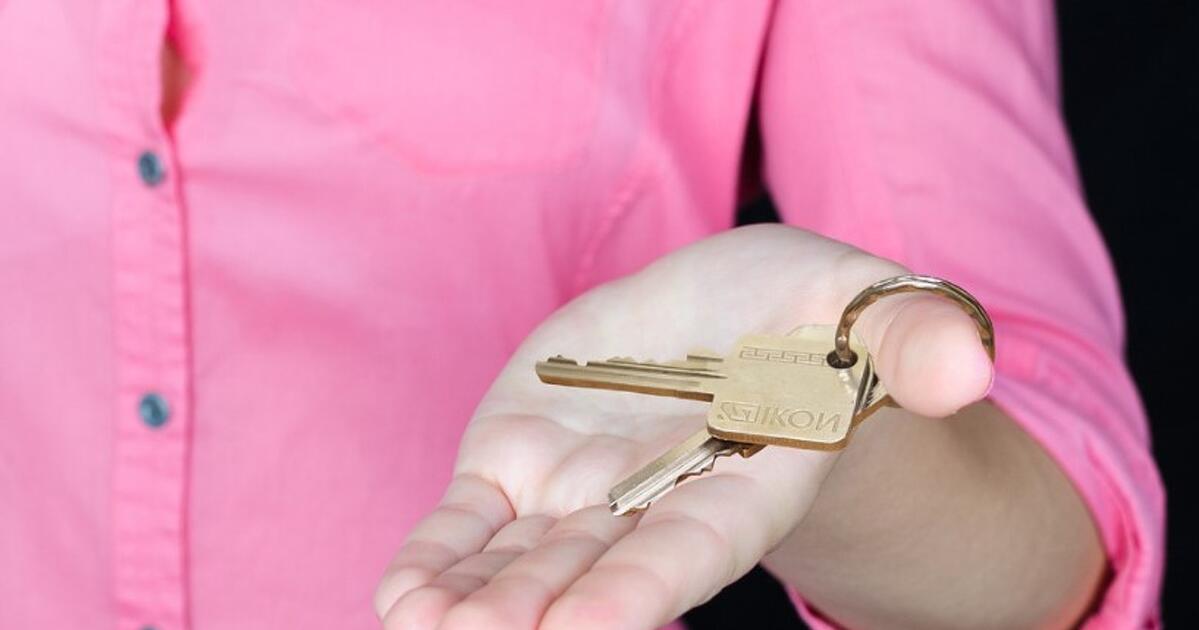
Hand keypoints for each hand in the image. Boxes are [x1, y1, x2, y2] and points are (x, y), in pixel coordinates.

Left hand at [374, 225, 992, 628]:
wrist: (730, 316)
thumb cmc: (810, 314)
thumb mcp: (864, 304)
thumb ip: (906, 339)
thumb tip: (971, 367)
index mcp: (740, 480)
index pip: (693, 544)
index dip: (645, 585)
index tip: (590, 625)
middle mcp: (653, 504)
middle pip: (595, 570)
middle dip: (538, 612)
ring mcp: (578, 492)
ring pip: (521, 562)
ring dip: (474, 603)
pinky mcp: (520, 463)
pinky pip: (472, 523)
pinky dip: (439, 560)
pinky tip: (401, 600)